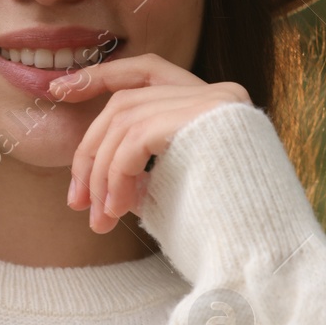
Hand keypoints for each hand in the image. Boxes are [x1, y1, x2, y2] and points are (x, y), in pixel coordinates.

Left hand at [48, 53, 249, 232]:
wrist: (268, 254)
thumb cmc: (224, 233)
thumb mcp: (176, 190)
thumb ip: (142, 169)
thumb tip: (92, 180)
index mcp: (213, 105)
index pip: (145, 70)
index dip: (99, 75)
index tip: (57, 90)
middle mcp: (217, 94)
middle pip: (125, 102)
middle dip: (90, 152)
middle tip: (76, 202)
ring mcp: (216, 102)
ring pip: (125, 120)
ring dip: (101, 172)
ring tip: (100, 217)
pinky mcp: (207, 118)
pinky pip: (136, 137)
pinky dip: (116, 173)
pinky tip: (118, 208)